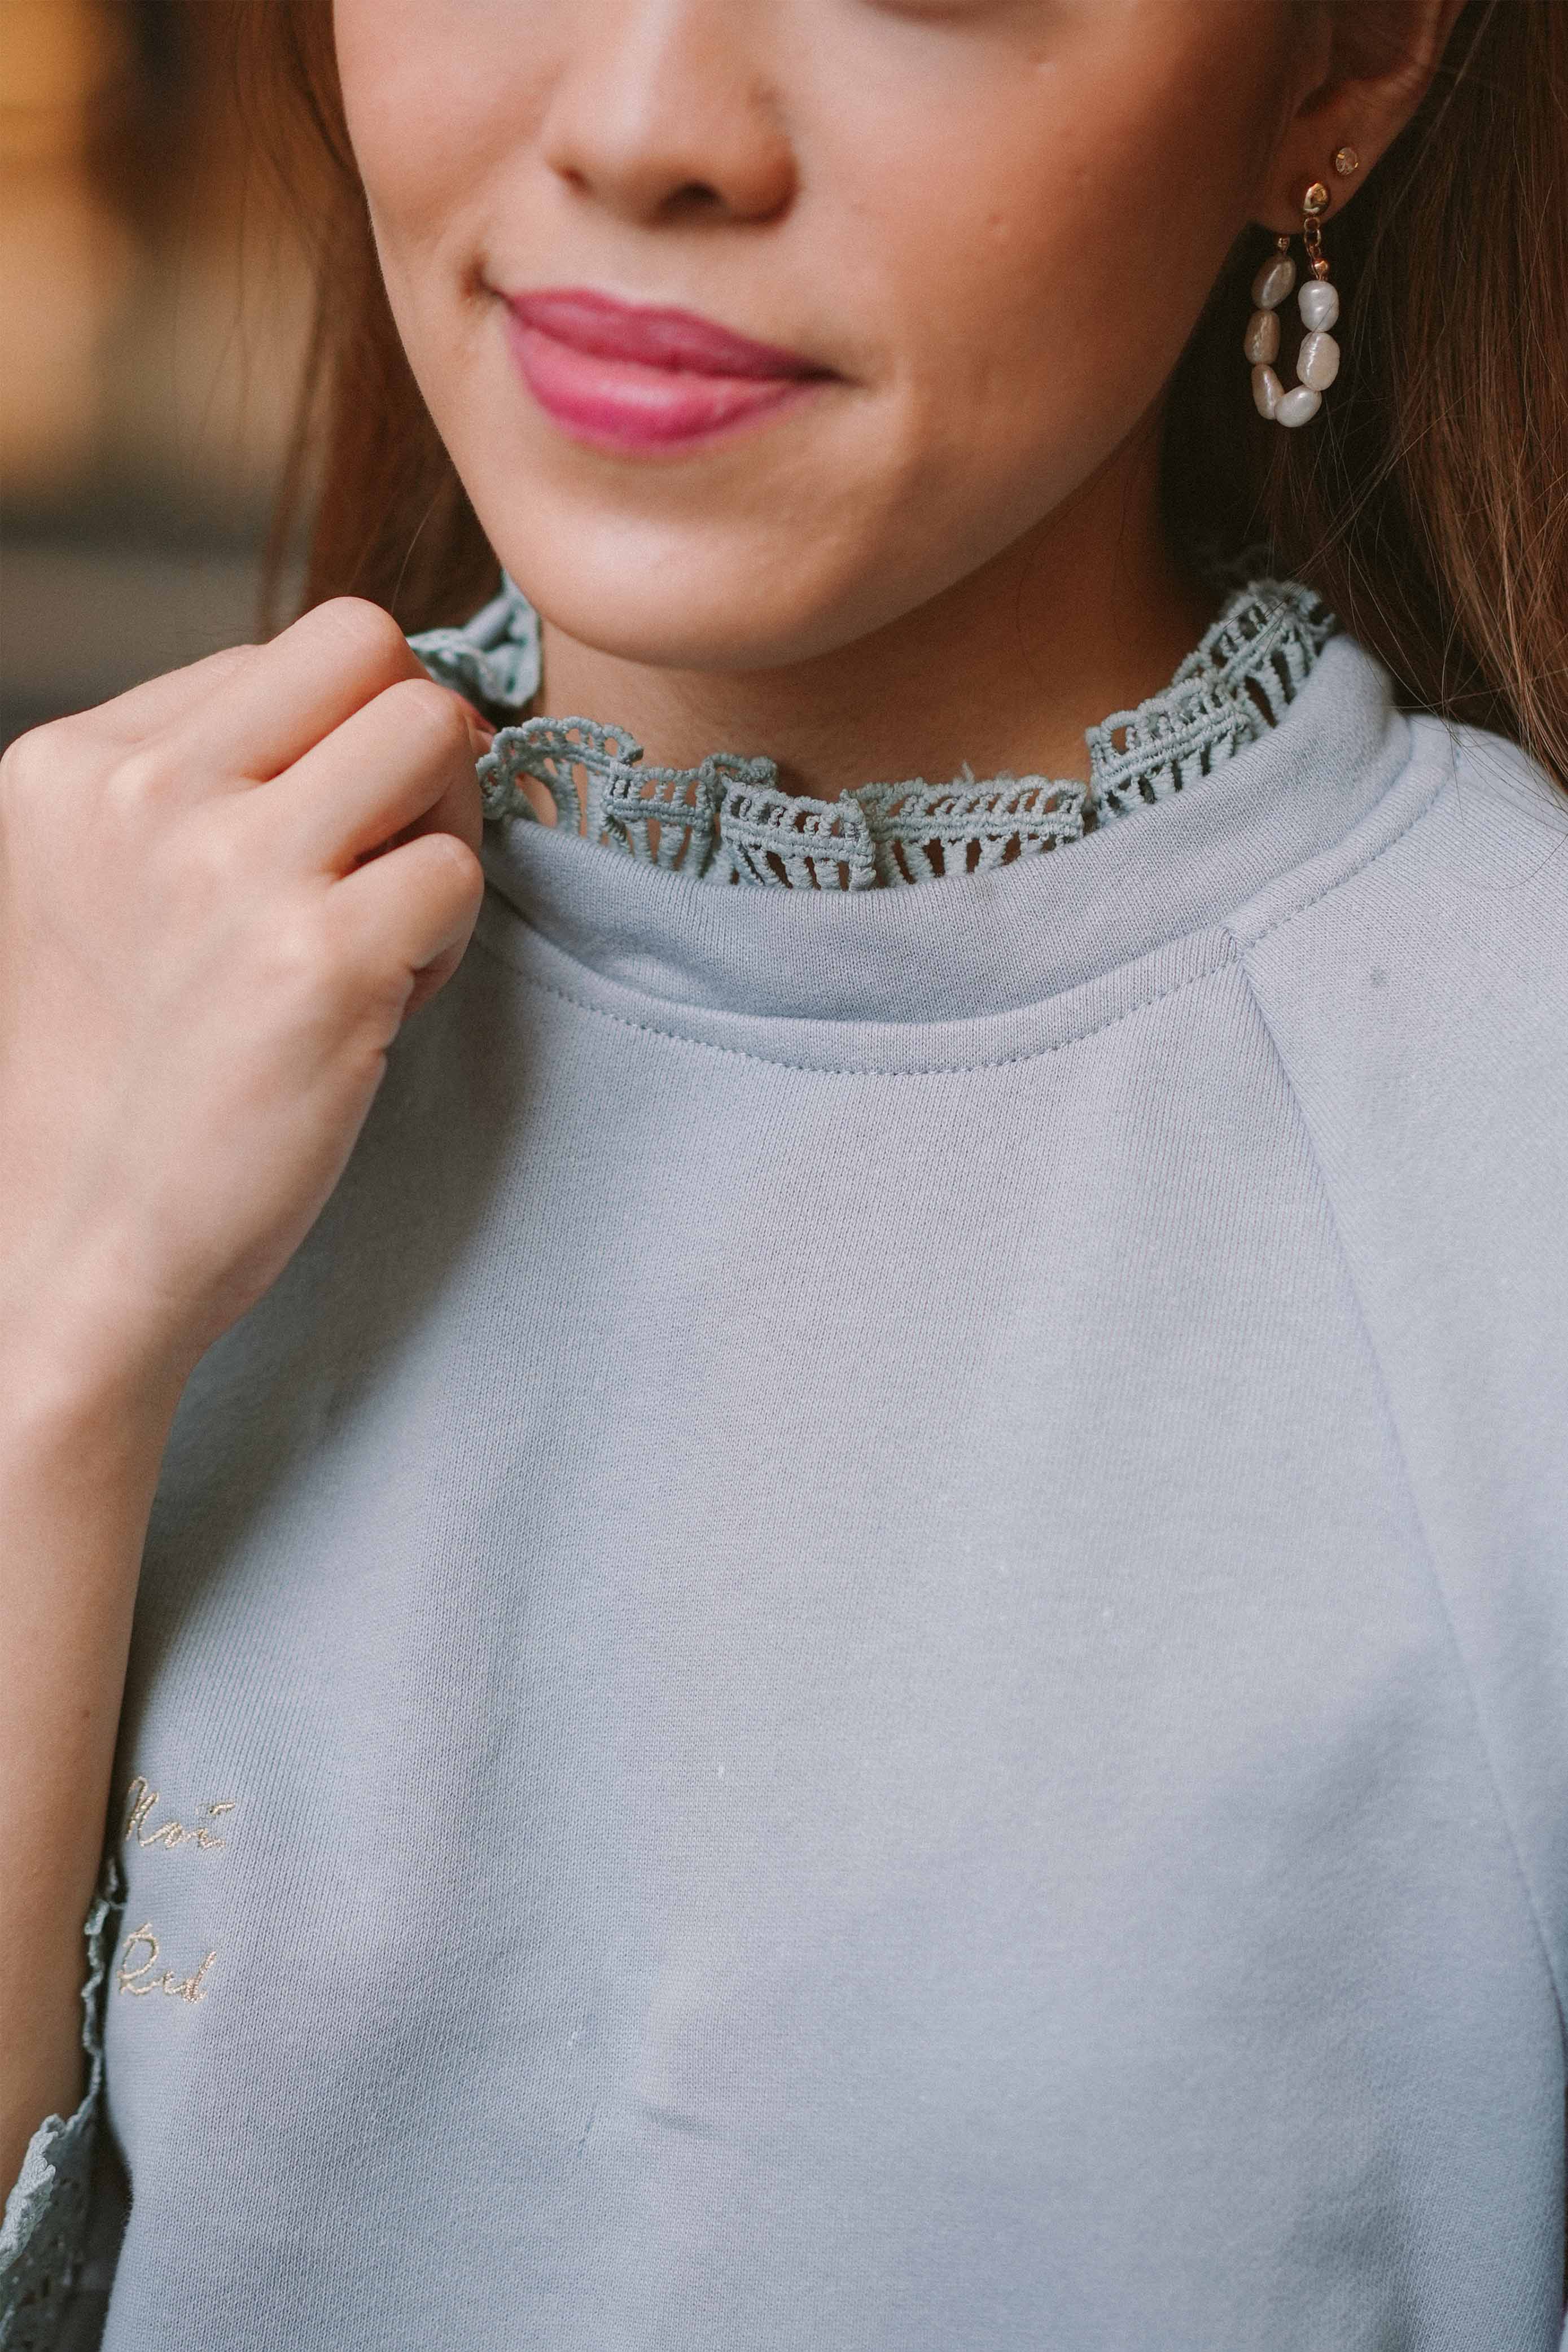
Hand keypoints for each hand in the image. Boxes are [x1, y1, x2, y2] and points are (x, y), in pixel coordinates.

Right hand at [0, 598, 487, 1386]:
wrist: (81, 1250)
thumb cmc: (123, 1075)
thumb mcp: (106, 885)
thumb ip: (207, 778)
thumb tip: (394, 694)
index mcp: (75, 759)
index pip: (290, 648)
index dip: (334, 745)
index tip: (294, 854)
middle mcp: (145, 790)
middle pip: (371, 645)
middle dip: (410, 745)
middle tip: (379, 860)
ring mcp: (234, 869)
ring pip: (434, 730)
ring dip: (441, 831)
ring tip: (381, 931)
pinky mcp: (321, 962)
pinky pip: (460, 872)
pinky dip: (447, 943)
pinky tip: (380, 1009)